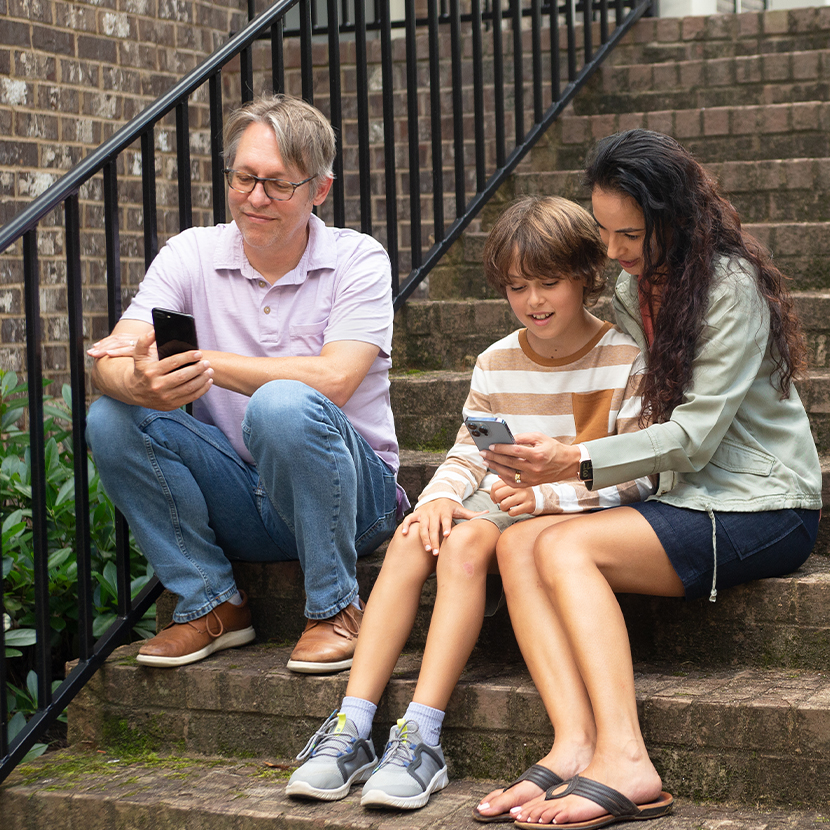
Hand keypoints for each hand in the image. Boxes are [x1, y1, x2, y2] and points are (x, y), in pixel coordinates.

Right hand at [94, 329, 213, 410]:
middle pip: (183, 376)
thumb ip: (144, 341)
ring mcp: (165, 397)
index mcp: (151, 372)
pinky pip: (190, 398)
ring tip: (210, 371)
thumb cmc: (142, 370)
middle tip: (207, 363)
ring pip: (189, 388)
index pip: (173, 363)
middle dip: (198, 369)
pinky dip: (202, 390)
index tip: (199, 353)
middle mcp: (158, 386)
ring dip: (202, 379)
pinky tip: (208, 382)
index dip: (188, 357)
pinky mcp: (171, 405)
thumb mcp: (139, 355)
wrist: (134, 391)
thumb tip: (154, 331)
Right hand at [401, 497, 486, 553]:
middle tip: (435, 552)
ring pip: (422, 526)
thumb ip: (472, 514)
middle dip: (434, 539)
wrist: (437, 496)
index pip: (446, 519)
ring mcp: (424, 513)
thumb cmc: (450, 508)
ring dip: (423, 538)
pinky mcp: (416, 514)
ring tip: (426, 549)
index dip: (446, 526)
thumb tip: (488, 513)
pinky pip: (409, 520)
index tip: (447, 535)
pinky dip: (405, 525)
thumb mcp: (460, 509)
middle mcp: (434, 512)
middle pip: (434, 527)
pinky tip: (403, 534)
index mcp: (445, 510)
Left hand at [480, 432, 580, 486]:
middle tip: (483, 453)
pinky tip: (497, 471)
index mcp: (537, 455)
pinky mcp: (532, 484)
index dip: (501, 448)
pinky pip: (515, 483)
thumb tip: (507, 439)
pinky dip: (504, 478)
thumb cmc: (553, 448)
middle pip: (509, 463)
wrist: (568, 463)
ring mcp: (533, 478)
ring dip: (496, 468)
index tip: (491, 445)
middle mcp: (535, 468)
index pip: (515, 451)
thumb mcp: (540, 438)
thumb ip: (523, 438)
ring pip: (510, 475)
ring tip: (487, 461)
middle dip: (494, 457)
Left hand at [490, 480, 535, 515]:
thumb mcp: (513, 483)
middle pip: (497, 495)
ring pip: (503, 504)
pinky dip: (510, 513)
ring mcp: (524, 496)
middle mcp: (519, 486)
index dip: (492, 494)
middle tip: (502, 502)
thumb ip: (504, 480)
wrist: (537, 498)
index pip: (494, 487)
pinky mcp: (528, 505)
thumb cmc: (520, 491)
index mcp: (513, 480)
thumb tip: (498, 474)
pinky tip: (514, 510)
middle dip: (497, 501)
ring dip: (503, 508)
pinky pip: (512, 512)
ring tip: (508, 506)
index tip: (495, 497)